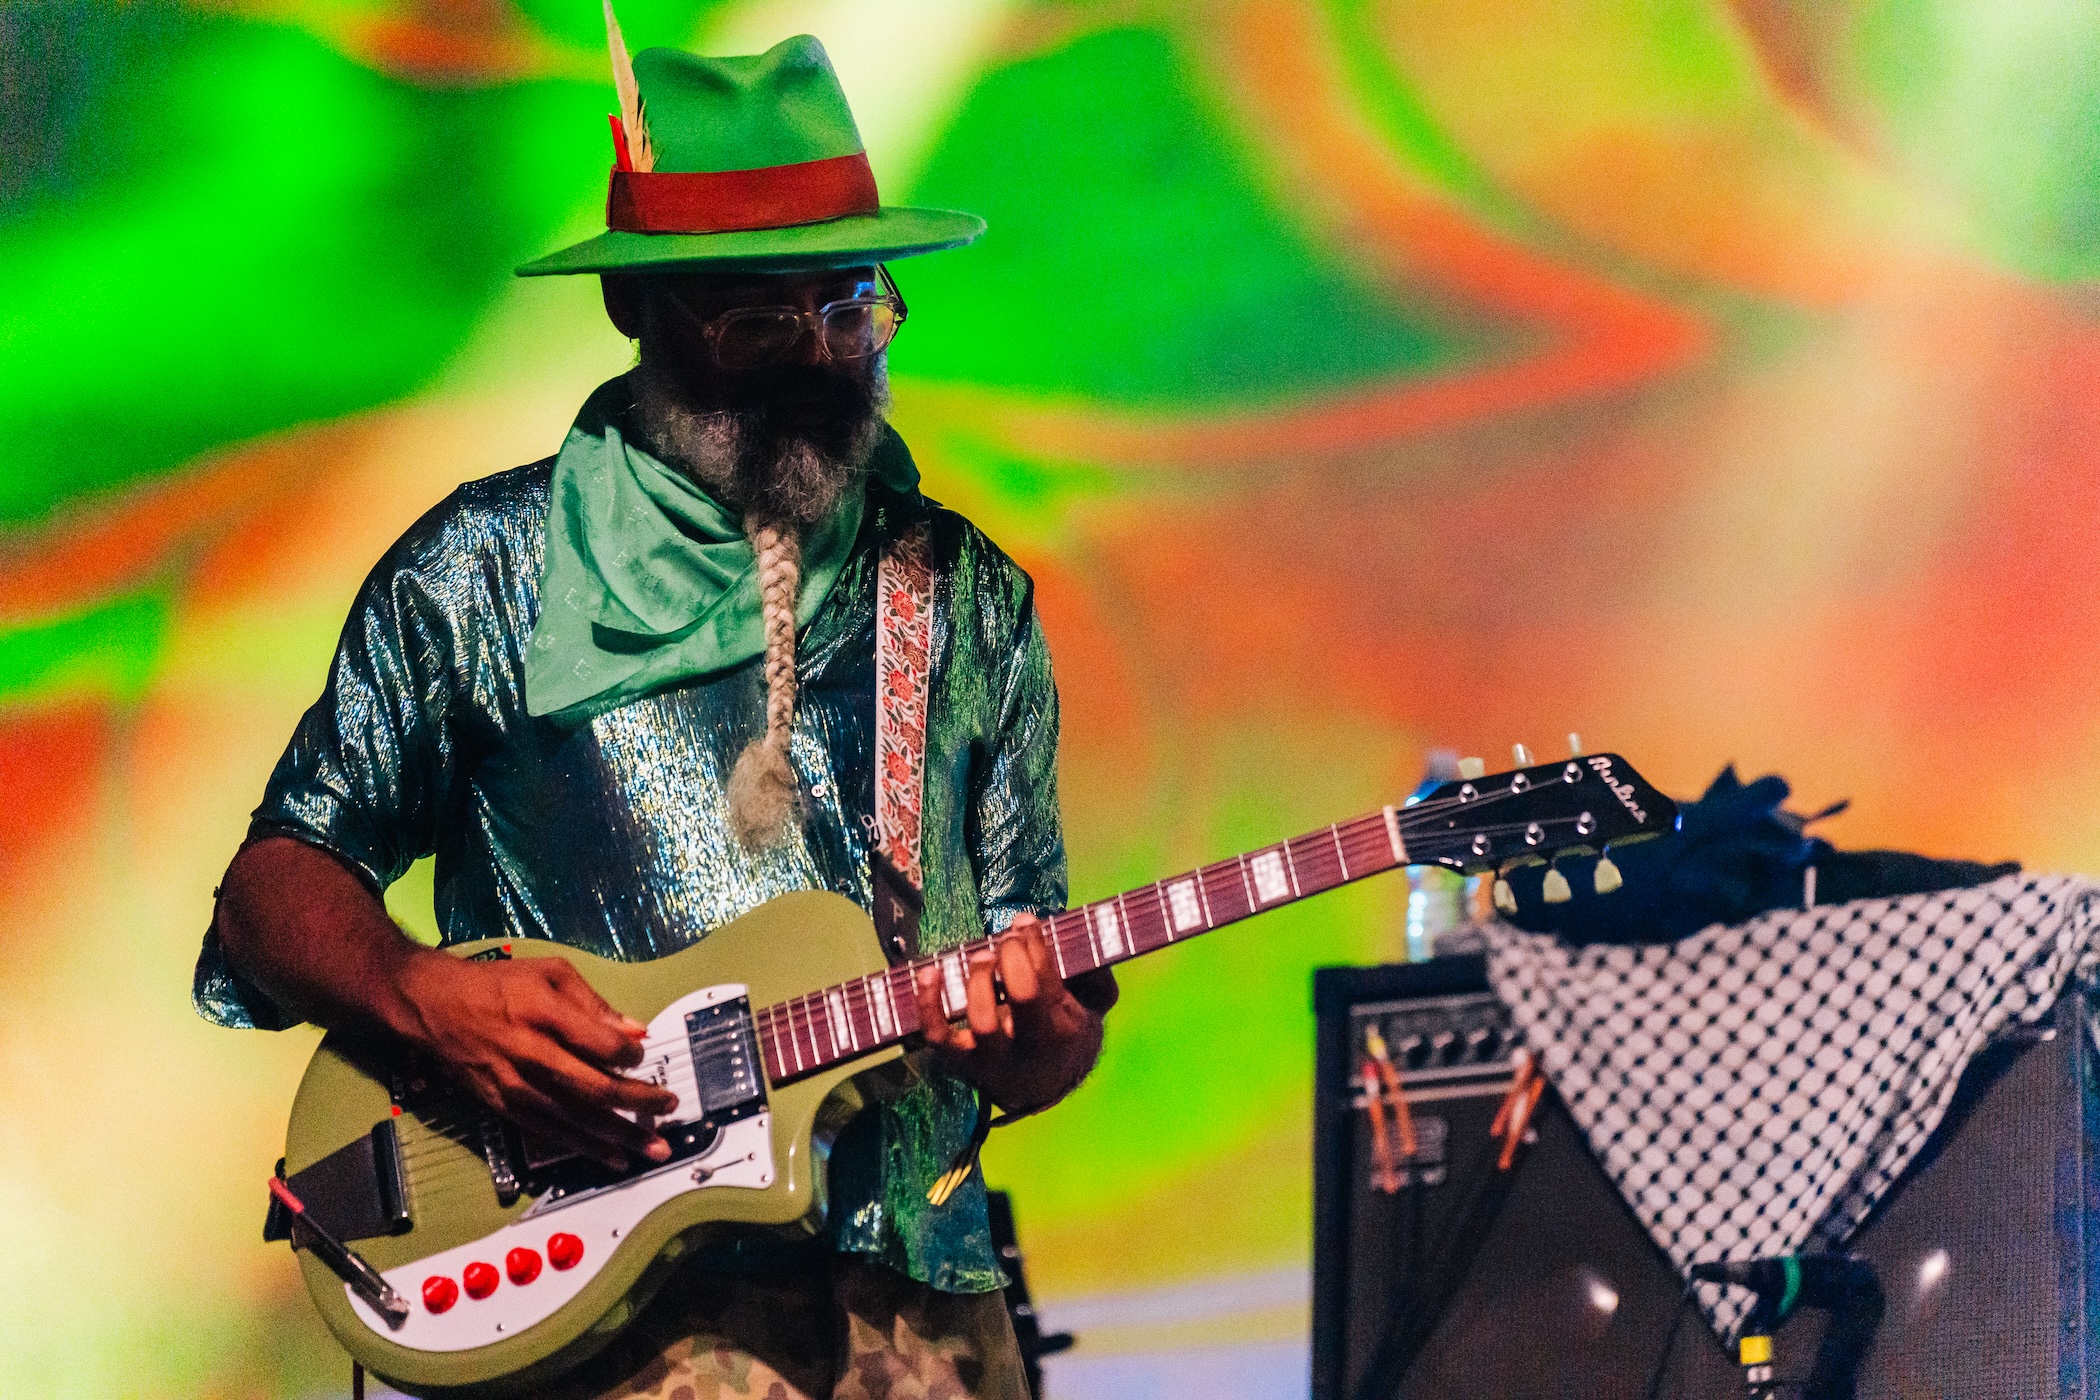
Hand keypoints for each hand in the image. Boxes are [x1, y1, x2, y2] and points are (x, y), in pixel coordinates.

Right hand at [391, 951, 677, 1170]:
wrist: (434, 1005)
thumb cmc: (499, 984)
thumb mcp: (549, 972)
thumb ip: (594, 1003)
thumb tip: (635, 1031)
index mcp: (544, 1013)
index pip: (600, 1043)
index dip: (628, 1055)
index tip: (643, 1057)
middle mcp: (531, 1054)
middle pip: (593, 1087)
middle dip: (637, 1102)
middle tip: (670, 1107)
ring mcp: (516, 1086)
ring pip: (576, 1118)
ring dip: (620, 1135)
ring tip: (654, 1147)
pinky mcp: (505, 1107)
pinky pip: (552, 1133)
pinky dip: (585, 1147)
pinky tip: (614, 1157)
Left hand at [912, 915, 1108, 1114]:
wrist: (1040, 1086)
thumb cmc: (1064, 1031)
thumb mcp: (1091, 1006)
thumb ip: (1092, 971)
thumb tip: (1071, 934)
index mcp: (1063, 1029)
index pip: (1050, 980)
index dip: (1034, 943)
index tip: (1023, 921)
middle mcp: (1029, 1047)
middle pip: (1023, 997)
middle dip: (1014, 958)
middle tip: (1007, 941)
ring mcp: (992, 1058)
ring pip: (983, 1021)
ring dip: (979, 980)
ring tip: (982, 957)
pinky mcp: (960, 1062)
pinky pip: (937, 1035)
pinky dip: (928, 1003)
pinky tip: (929, 972)